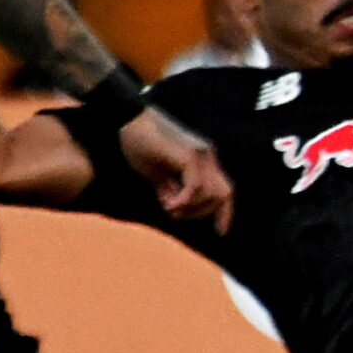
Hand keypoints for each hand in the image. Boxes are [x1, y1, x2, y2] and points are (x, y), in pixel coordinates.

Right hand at [121, 109, 234, 232]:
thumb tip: (176, 208)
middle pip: (223, 195)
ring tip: (168, 207)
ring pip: (210, 195)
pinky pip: (196, 188)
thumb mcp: (157, 174)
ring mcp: (201, 155)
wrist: (128, 120)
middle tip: (178, 215)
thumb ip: (170, 189)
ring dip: (190, 209)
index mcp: (203, 159)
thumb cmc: (139, 144)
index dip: (225, 213)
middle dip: (203, 213)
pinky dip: (184, 201)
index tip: (221, 232)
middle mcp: (207, 156)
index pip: (224, 189)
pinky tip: (169, 205)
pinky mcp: (190, 156)